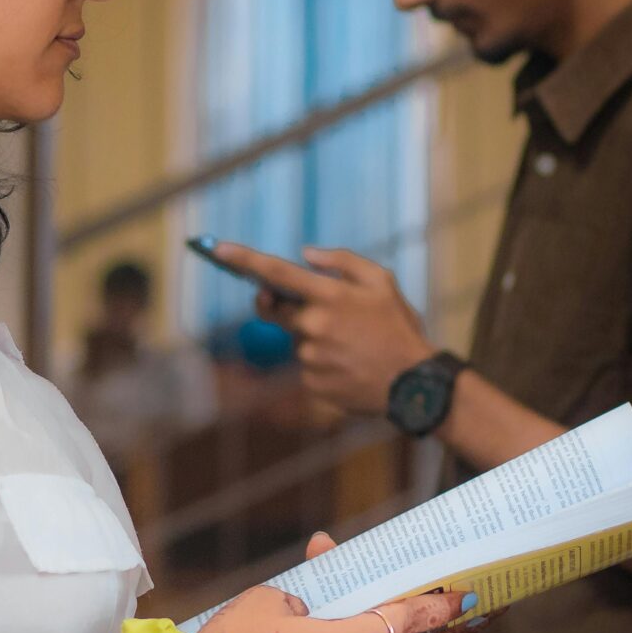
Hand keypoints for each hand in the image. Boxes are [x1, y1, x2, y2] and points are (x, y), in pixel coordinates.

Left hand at [208, 243, 434, 419]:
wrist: (413, 384)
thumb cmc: (398, 328)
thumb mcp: (382, 282)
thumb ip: (342, 261)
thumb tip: (305, 254)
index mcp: (329, 296)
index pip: (276, 273)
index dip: (244, 259)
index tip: (217, 248)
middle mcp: (314, 325)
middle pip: (276, 310)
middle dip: (286, 306)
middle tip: (318, 311)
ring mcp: (310, 357)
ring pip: (296, 340)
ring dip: (314, 338)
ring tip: (353, 346)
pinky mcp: (311, 383)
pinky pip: (305, 367)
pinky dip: (322, 364)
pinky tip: (349, 366)